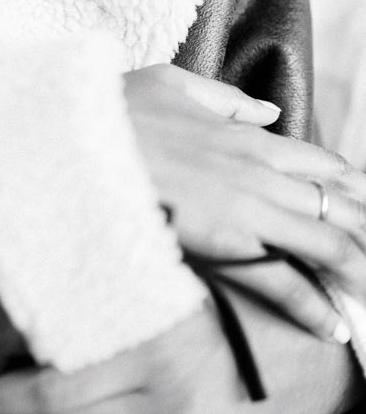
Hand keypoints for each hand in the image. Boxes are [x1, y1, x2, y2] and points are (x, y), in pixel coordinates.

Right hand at [124, 64, 365, 339]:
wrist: (75, 141)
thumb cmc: (114, 111)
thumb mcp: (171, 84)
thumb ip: (225, 99)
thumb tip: (268, 112)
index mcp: (247, 136)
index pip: (321, 164)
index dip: (349, 188)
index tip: (363, 207)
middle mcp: (260, 171)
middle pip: (339, 205)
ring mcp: (250, 209)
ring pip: (329, 241)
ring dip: (357, 269)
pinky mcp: (230, 244)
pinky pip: (286, 280)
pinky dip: (313, 307)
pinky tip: (332, 329)